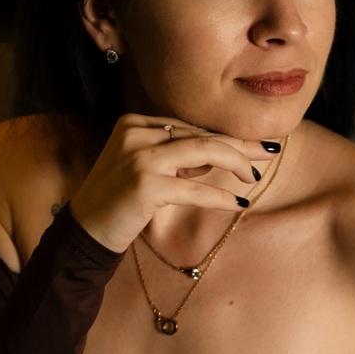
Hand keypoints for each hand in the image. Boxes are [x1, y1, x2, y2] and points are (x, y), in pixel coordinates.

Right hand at [68, 113, 279, 252]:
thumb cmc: (119, 201)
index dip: (224, 136)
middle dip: (239, 144)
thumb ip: (176, 156)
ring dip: (236, 162)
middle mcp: (135, 132)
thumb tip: (217, 155)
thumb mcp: (145, 168)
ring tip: (254, 176)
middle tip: (269, 152)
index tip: (253, 143)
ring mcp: (139, 157)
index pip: (189, 126)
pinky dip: (220, 196)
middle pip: (200, 134)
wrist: (85, 231)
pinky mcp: (145, 185)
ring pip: (204, 151)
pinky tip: (239, 202)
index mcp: (133, 122)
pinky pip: (195, 189)